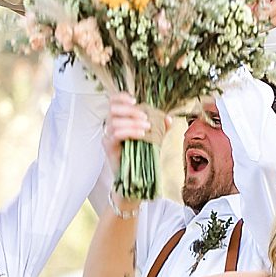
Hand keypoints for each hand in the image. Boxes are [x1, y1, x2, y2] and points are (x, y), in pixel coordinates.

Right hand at [102, 91, 150, 216]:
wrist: (135, 178)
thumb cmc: (142, 156)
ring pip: (114, 122)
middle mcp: (110, 126)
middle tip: (145, 118)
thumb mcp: (153, 139)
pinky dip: (129, 132)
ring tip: (146, 128)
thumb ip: (160, 128)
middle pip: (113, 110)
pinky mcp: (108, 147)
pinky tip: (141, 135)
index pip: (113, 102)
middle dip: (130, 111)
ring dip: (132, 122)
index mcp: (119, 120)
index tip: (134, 100)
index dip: (121, 97)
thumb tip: (168, 118)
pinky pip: (115, 135)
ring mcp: (108, 137)